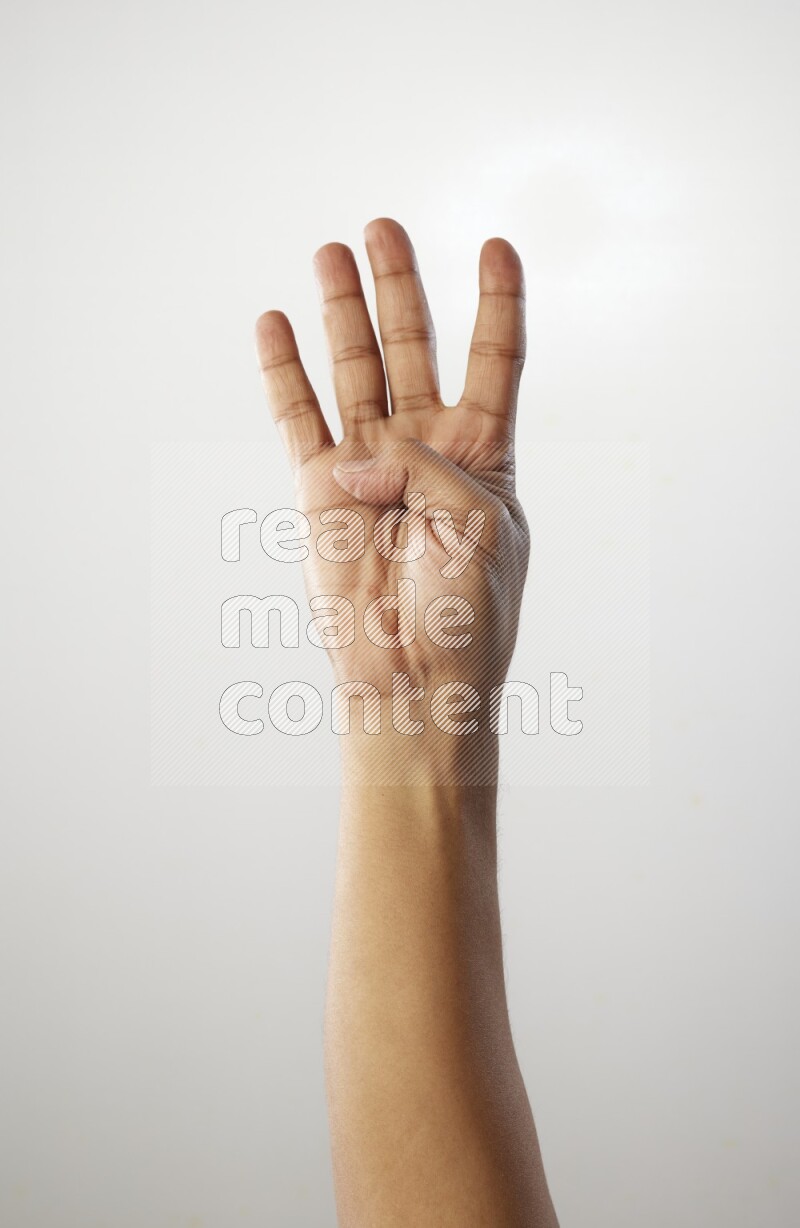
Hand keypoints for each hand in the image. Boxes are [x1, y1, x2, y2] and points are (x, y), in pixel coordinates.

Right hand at [255, 219, 528, 781]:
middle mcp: (423, 449)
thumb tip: (359, 452)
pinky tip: (275, 324)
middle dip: (398, 286)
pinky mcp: (317, 489)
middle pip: (413, 346)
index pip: (494, 360)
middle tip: (383, 228)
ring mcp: (367, 464)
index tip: (496, 244)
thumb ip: (427, 464)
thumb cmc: (466, 606)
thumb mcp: (478, 519)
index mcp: (482, 454)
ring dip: (342, 311)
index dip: (497, 302)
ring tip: (332, 251)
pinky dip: (284, 372)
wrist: (412, 671)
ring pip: (353, 369)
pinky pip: (297, 418)